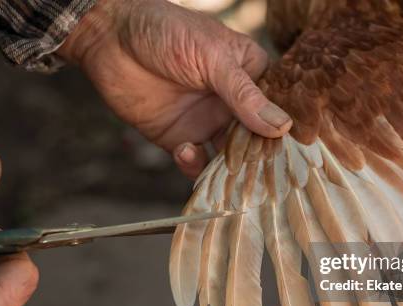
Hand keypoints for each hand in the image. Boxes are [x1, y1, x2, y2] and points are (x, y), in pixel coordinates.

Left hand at [58, 0, 292, 178]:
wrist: (110, 37)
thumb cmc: (166, 31)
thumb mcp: (212, 57)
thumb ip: (245, 94)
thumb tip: (283, 127)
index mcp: (249, 76)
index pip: (276, 110)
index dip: (283, 133)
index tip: (292, 155)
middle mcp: (232, 103)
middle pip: (256, 140)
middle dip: (258, 158)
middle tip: (262, 177)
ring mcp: (207, 122)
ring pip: (228, 157)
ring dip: (229, 170)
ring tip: (227, 175)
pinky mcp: (180, 138)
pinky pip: (196, 163)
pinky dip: (196, 166)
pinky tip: (186, 150)